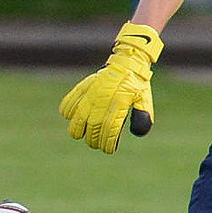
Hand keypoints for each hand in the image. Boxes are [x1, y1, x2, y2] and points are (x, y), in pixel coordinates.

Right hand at [59, 22, 163, 152]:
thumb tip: (137, 133)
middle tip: (96, 144)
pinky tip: (72, 117)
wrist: (127, 62)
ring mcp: (91, 93)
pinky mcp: (83, 87)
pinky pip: (69, 102)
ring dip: (77, 130)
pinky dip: (67, 112)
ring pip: (77, 118)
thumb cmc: (136, 85)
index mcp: (120, 103)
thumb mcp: (144, 100)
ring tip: (81, 135)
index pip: (110, 129)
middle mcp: (103, 99)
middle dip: (93, 140)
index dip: (108, 143)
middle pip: (93, 127)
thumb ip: (142, 116)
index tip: (109, 149)